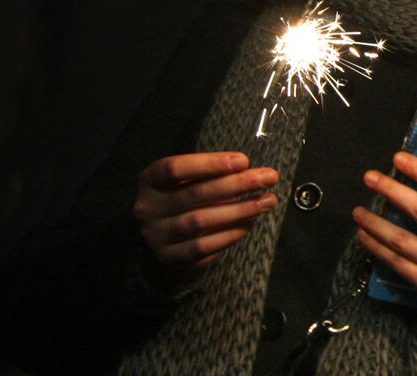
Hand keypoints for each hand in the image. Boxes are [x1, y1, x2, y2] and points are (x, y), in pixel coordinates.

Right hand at [133, 152, 277, 280]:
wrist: (165, 235)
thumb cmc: (185, 196)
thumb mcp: (190, 179)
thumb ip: (214, 173)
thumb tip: (253, 173)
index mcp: (149, 181)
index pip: (174, 168)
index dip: (209, 163)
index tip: (244, 160)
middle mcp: (147, 208)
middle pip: (194, 193)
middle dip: (237, 184)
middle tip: (270, 178)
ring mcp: (156, 234)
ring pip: (200, 221)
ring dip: (239, 210)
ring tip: (267, 201)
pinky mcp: (169, 257)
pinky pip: (202, 247)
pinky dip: (229, 234)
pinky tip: (249, 223)